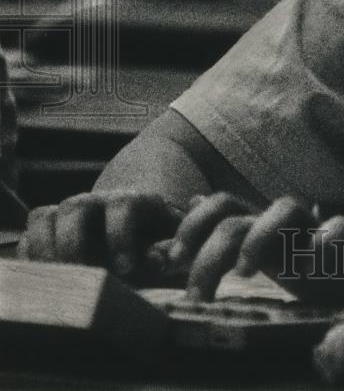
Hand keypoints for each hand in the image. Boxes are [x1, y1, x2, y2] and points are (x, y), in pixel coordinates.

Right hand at [18, 191, 182, 279]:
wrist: (142, 229)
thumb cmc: (159, 241)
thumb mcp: (173, 242)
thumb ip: (172, 250)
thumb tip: (162, 259)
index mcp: (135, 201)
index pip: (123, 205)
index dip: (121, 235)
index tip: (126, 268)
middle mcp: (99, 202)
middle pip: (76, 206)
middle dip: (74, 243)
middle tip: (81, 276)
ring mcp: (71, 213)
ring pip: (45, 216)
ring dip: (46, 250)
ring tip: (58, 281)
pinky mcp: (50, 229)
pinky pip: (29, 234)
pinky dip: (30, 257)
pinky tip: (44, 282)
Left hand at [170, 193, 343, 303]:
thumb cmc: (320, 270)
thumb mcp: (269, 255)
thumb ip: (234, 233)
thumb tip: (193, 201)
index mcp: (263, 229)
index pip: (220, 207)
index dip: (192, 227)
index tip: (173, 262)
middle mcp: (285, 224)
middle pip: (238, 213)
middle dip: (210, 248)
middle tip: (198, 290)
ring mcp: (317, 229)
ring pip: (284, 208)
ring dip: (258, 238)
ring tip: (245, 274)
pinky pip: (338, 228)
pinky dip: (321, 245)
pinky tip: (308, 270)